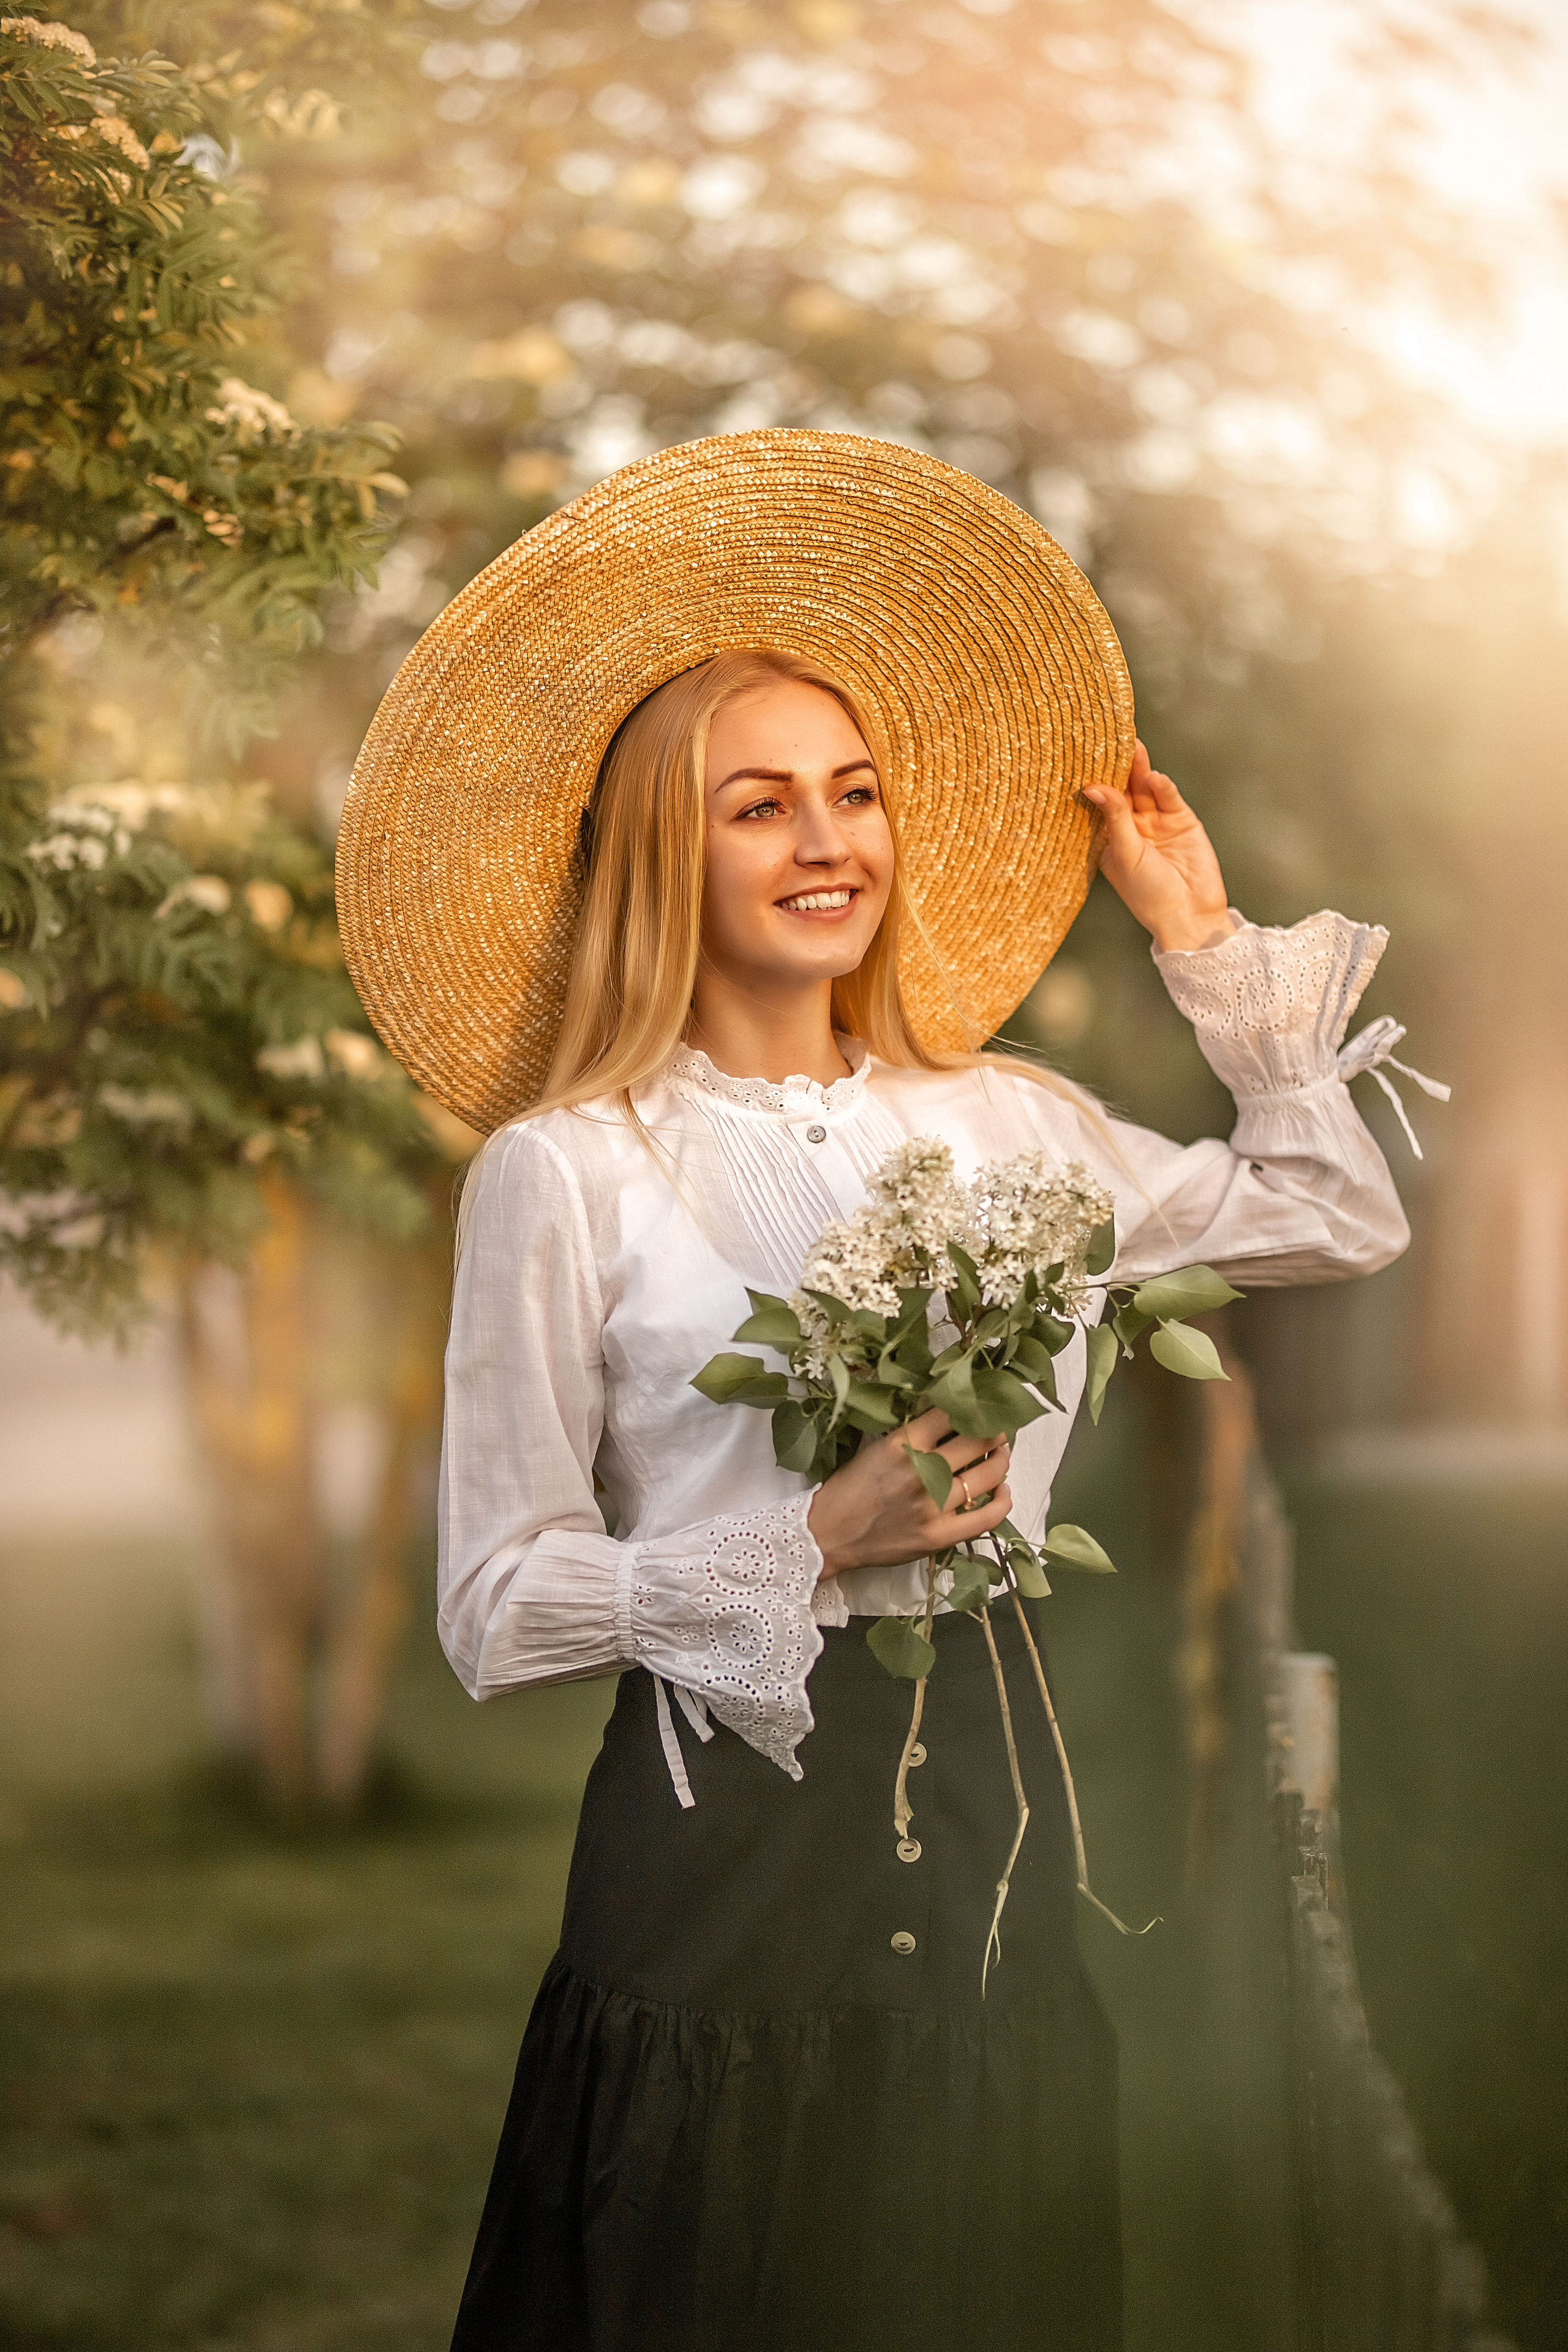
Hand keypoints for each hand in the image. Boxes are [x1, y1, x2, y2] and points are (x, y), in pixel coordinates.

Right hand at [807, 1407, 1011, 1577]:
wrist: (828, 1534)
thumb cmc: (849, 1489)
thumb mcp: (875, 1448)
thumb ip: (911, 1435)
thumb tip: (949, 1417)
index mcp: (902, 1444)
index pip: (951, 1413)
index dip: (971, 1405)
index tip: (979, 1405)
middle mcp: (921, 1472)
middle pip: (977, 1441)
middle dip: (994, 1431)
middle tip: (997, 1429)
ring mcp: (932, 1506)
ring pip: (987, 1476)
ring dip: (1001, 1461)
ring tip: (1001, 1454)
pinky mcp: (938, 1536)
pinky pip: (985, 1518)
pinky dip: (1002, 1502)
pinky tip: (1004, 1491)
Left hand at [1082, 740, 1233, 952]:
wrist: (1189, 915)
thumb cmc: (1149, 895)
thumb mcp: (1126, 854)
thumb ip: (1115, 817)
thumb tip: (1093, 787)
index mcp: (1111, 840)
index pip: (1102, 803)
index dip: (1096, 781)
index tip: (1083, 758)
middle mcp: (1133, 828)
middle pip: (1124, 790)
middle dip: (1118, 767)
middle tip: (1110, 740)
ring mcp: (1158, 823)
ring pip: (1146, 789)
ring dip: (1139, 769)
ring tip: (1132, 747)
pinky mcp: (1182, 821)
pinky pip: (1169, 798)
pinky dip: (1163, 786)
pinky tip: (1155, 777)